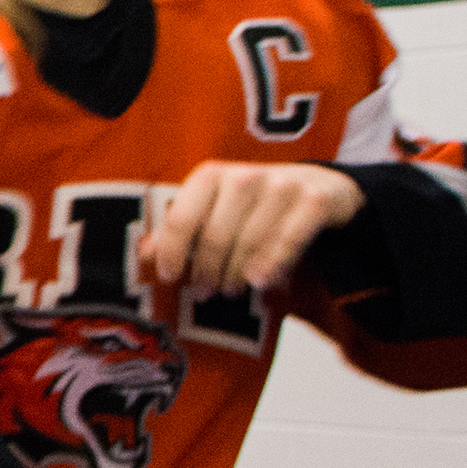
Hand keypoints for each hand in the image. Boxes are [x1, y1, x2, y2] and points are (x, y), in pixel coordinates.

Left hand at [143, 161, 359, 301]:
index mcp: (211, 175)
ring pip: (250, 242)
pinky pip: (289, 240)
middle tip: (203, 292)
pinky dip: (272, 263)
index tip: (168, 276)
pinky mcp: (315, 200)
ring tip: (230, 289)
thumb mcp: (215, 208)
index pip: (182, 217)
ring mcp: (282, 186)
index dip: (171, 251)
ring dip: (236, 273)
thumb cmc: (254, 204)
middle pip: (215, 236)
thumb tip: (145, 254)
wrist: (321, 185)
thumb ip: (183, 228)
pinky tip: (260, 282)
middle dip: (206, 270)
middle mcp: (245, 176)